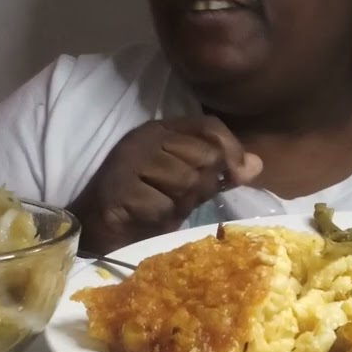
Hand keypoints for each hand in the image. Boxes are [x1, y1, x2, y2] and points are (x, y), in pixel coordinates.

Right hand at [72, 116, 262, 254]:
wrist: (95, 225)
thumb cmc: (143, 202)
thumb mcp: (183, 183)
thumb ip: (218, 171)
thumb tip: (257, 165)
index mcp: (162, 130)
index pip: (209, 125)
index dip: (231, 149)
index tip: (236, 176)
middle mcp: (146, 139)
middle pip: (204, 156)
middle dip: (203, 186)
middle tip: (184, 199)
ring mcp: (130, 162)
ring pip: (187, 181)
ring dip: (181, 203)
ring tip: (162, 207)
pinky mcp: (120, 190)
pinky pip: (163, 205)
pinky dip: (161, 217)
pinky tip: (146, 216)